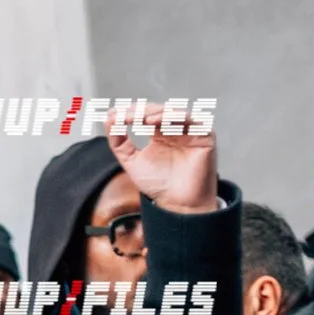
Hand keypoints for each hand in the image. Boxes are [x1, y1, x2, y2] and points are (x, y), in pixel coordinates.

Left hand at [105, 102, 218, 216]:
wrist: (178, 203)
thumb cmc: (159, 185)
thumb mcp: (131, 161)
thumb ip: (119, 142)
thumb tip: (109, 120)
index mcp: (160, 133)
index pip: (145, 115)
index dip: (130, 113)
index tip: (113, 115)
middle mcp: (175, 130)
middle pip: (157, 111)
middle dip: (140, 112)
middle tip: (125, 115)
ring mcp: (190, 131)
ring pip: (173, 113)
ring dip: (156, 112)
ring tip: (141, 118)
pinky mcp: (204, 135)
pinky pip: (192, 120)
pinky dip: (175, 117)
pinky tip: (158, 122)